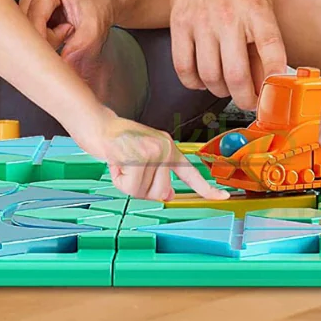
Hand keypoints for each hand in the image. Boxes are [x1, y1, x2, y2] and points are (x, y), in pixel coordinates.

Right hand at [19, 0, 114, 66]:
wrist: (101, 3)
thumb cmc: (98, 9)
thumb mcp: (93, 30)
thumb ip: (78, 47)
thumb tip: (62, 63)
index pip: (34, 20)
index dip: (44, 40)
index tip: (58, 50)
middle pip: (28, 26)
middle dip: (46, 39)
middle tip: (68, 33)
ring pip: (27, 31)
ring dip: (46, 39)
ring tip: (65, 30)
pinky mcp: (28, 8)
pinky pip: (29, 32)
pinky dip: (44, 37)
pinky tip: (58, 30)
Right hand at [75, 112, 229, 201]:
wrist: (96, 123)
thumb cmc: (116, 143)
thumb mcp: (142, 159)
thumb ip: (158, 177)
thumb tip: (169, 195)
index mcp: (169, 147)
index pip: (190, 172)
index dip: (207, 188)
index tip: (223, 196)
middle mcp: (165, 147)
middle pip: (160, 194)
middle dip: (140, 189)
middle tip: (128, 168)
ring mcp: (152, 150)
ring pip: (144, 193)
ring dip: (127, 184)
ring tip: (121, 163)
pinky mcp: (137, 155)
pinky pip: (129, 187)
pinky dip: (118, 180)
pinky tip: (115, 162)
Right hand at [145, 0, 286, 109]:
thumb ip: (266, 35)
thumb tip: (268, 78)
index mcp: (258, 10)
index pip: (273, 56)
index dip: (275, 84)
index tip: (275, 99)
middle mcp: (229, 18)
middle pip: (237, 77)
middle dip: (246, 99)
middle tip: (249, 101)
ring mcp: (201, 22)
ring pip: (210, 77)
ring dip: (220, 91)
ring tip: (226, 87)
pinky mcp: (179, 24)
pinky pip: (183, 67)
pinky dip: (194, 82)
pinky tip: (203, 79)